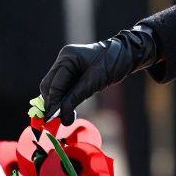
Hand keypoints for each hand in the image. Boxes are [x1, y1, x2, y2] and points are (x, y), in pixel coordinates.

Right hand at [39, 25, 160, 124]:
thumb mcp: (94, 81)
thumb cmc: (112, 63)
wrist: (126, 54)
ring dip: (59, 102)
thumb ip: (75, 97)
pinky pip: (64, 87)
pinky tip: (70, 109)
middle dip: (53, 103)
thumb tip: (61, 115)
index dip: (52, 104)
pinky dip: (65, 99)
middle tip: (59, 121)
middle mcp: (64, 59)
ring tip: (67, 117)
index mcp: (67, 57)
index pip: (53, 85)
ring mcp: (67, 64)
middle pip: (50, 86)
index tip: (50, 120)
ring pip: (55, 88)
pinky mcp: (72, 71)